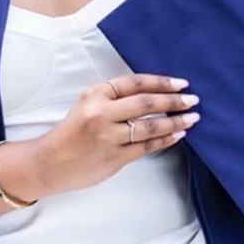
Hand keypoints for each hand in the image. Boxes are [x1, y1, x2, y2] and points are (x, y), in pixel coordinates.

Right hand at [35, 74, 199, 194]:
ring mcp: (108, 136)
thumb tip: (155, 96)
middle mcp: (101, 113)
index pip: (135, 82)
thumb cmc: (73, 132)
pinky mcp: (114, 157)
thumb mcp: (88, 104)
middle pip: (146, 103)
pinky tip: (178, 136)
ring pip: (150, 126)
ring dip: (175, 122)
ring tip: (192, 119)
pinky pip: (146, 147)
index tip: (180, 83)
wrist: (51, 162)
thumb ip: (115, 99)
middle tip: (193, 100)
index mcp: (95, 94)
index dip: (161, 82)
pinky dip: (165, 140)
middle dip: (173, 101)